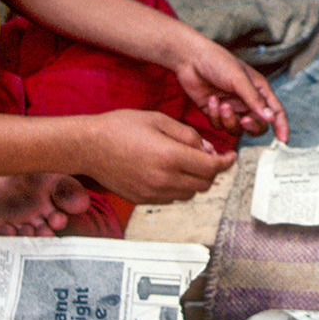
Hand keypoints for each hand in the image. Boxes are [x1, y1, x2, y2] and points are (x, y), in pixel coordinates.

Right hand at [82, 109, 237, 202]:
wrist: (87, 146)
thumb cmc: (119, 128)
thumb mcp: (159, 120)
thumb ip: (188, 135)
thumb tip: (208, 148)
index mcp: (170, 157)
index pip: (211, 168)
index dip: (226, 162)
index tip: (231, 157)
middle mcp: (163, 179)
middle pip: (204, 184)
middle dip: (212, 171)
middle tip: (208, 156)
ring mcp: (152, 193)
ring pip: (190, 194)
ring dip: (196, 180)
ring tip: (187, 163)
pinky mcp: (143, 200)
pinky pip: (172, 199)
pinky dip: (179, 188)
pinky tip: (170, 172)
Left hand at [170, 35, 289, 141]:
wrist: (191, 59)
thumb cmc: (218, 62)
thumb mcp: (239, 79)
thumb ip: (254, 100)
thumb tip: (271, 118)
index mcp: (259, 90)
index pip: (275, 111)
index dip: (281, 126)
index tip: (283, 140)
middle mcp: (246, 101)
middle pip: (257, 125)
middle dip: (250, 125)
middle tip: (243, 120)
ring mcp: (231, 108)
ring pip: (236, 129)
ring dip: (229, 120)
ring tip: (222, 104)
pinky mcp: (215, 113)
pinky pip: (219, 125)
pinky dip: (215, 115)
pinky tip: (210, 99)